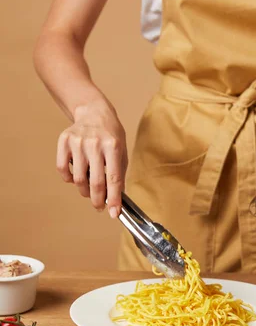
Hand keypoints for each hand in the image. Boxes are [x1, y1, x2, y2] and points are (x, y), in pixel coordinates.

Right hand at [56, 101, 127, 217]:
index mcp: (113, 146)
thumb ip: (119, 174)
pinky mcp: (64, 141)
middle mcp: (95, 143)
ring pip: (78, 179)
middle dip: (98, 200)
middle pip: (95, 182)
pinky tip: (75, 178)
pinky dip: (68, 179)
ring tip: (88, 191)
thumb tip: (116, 200)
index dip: (114, 199)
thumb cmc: (111, 135)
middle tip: (99, 207)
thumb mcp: (122, 151)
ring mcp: (78, 142)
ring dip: (84, 191)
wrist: (94, 111)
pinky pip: (62, 169)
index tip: (114, 213)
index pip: (113, 179)